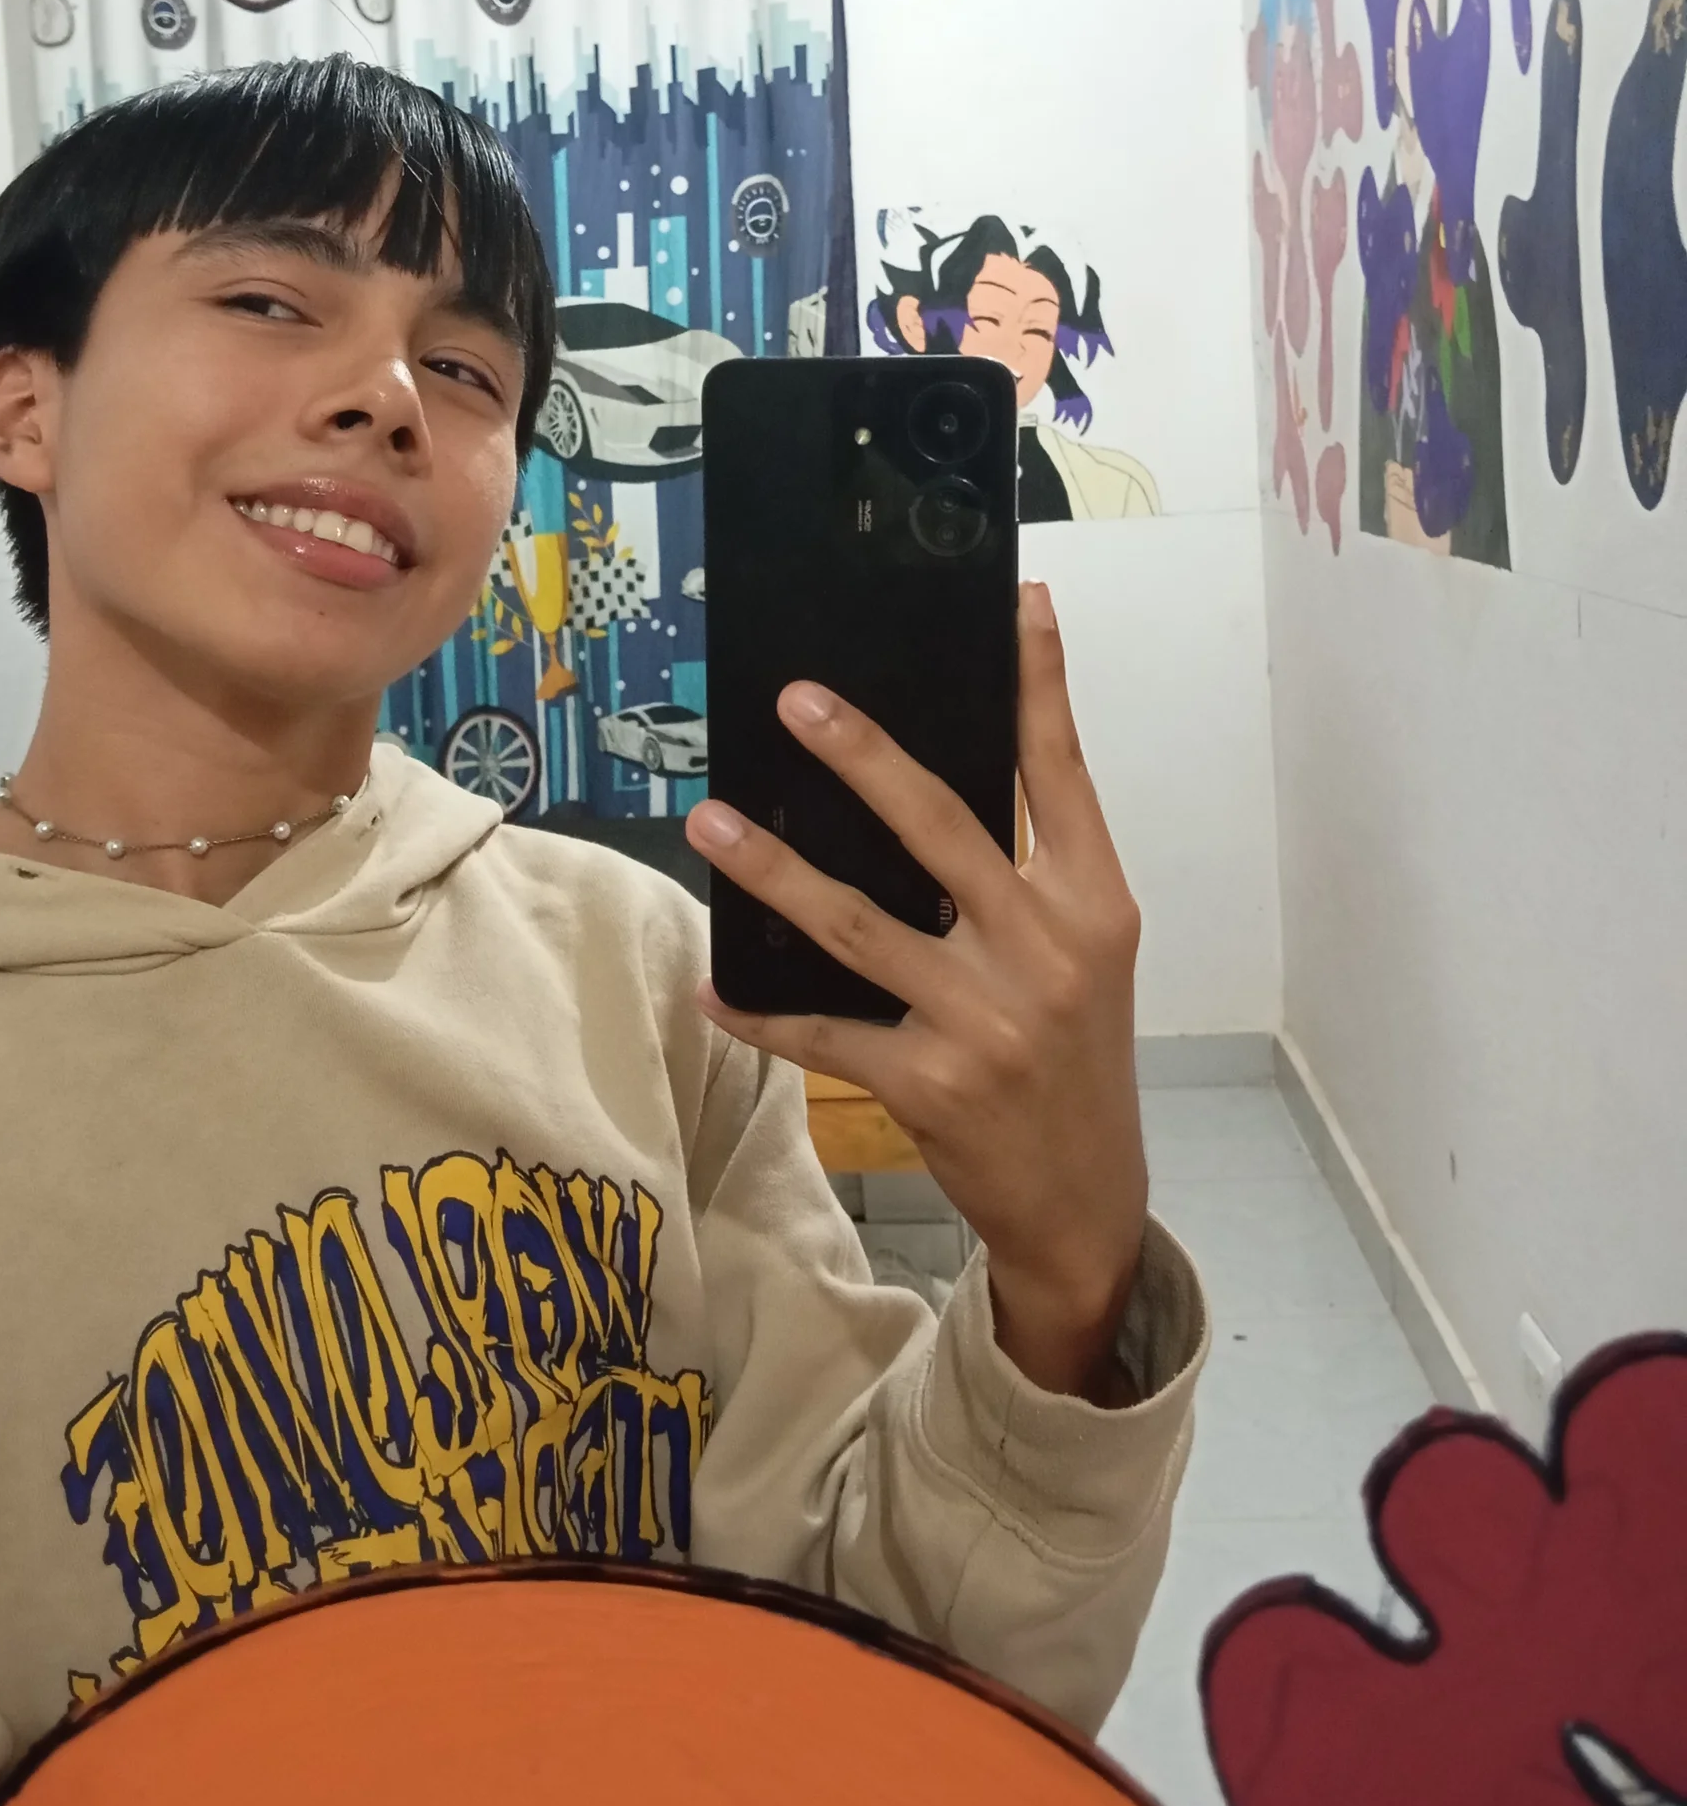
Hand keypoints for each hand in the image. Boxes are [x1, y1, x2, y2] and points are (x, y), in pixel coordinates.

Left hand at [685, 581, 1147, 1402]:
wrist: (1086, 1202)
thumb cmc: (1075, 1058)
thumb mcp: (1086, 956)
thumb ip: (1034, 872)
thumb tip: (943, 781)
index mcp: (1094, 903)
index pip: (1061, 772)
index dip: (1039, 684)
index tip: (1018, 602)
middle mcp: (1045, 949)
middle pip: (942, 825)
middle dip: (864, 755)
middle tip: (795, 699)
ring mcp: (985, 1017)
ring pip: (859, 923)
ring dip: (774, 870)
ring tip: (710, 822)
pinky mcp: (929, 1081)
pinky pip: (825, 1030)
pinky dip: (763, 1010)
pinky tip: (716, 985)